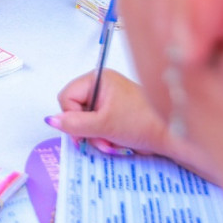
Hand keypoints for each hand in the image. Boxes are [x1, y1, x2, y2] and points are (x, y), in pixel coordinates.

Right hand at [51, 68, 200, 161]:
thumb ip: (75, 123)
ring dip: (96, 137)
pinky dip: (104, 138)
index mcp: (99, 79)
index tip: (82, 134)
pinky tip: (116, 143)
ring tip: (112, 143)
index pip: (66, 96)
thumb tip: (50, 120)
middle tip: (101, 140)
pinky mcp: (116, 114)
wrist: (173, 135)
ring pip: (86, 122)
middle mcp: (103, 86)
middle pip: (75, 110)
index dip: (70, 117)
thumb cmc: (141, 123)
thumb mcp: (104, 124)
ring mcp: (110, 100)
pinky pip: (98, 127)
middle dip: (86, 130)